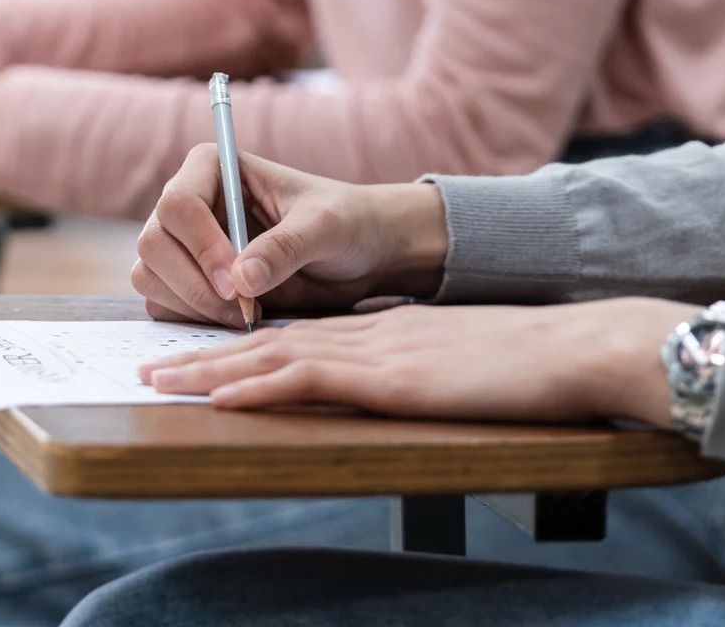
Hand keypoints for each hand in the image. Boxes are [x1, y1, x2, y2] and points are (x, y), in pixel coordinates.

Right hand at [132, 145, 447, 327]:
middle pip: (153, 243)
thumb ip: (286, 247)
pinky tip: (235, 319)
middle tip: (241, 309)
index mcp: (212, 168)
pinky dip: (190, 319)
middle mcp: (189, 202)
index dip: (202, 247)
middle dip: (193, 284)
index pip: (178, 204)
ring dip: (191, 305)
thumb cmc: (344, 223)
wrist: (356, 255)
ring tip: (246, 314)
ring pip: (149, 276)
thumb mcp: (326, 227)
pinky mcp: (186, 280)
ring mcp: (182, 243)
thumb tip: (242, 280)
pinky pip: (162, 304)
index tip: (238, 285)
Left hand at [139, 298, 695, 427]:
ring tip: (160, 380)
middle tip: (151, 367)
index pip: (297, 335)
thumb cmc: (530, 361)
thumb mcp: (459, 359)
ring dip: (210, 369)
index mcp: (383, 329)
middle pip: (269, 340)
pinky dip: (258, 387)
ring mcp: (376, 352)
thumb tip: (397, 381)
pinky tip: (221, 395)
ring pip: (273, 356)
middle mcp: (368, 333)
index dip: (241, 345)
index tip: (199, 358)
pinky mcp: (389, 377)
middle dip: (205, 355)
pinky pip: (308, 380)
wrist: (573, 346)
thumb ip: (421, 366)